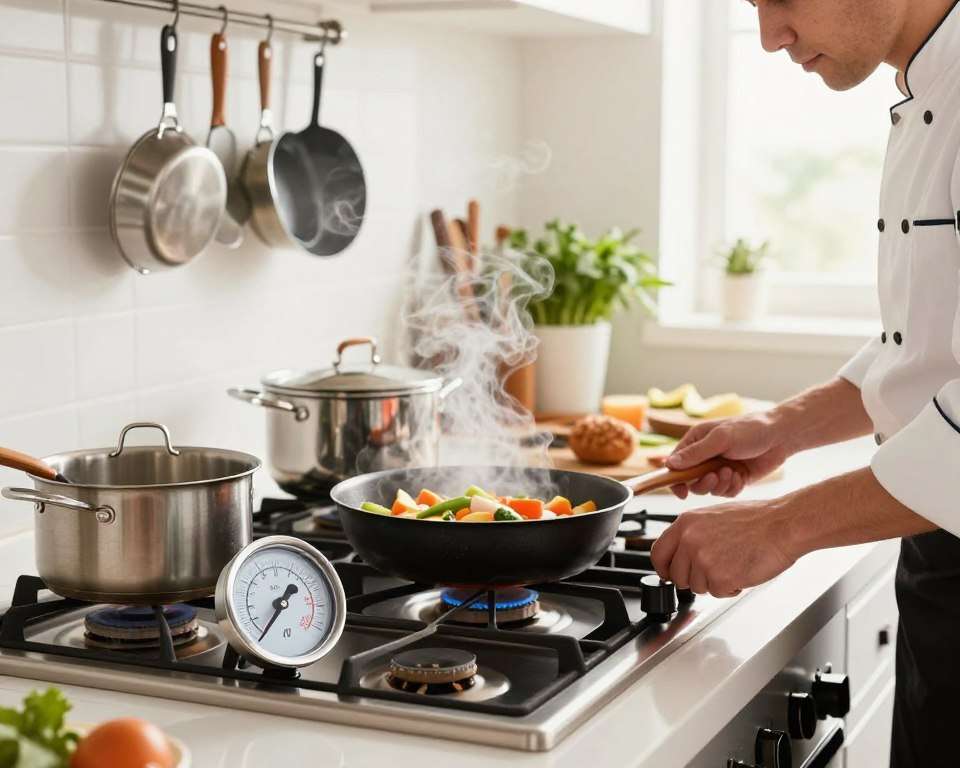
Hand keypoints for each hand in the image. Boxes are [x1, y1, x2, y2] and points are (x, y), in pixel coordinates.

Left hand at [650, 498, 796, 596]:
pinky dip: (730, 588)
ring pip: (697, 587)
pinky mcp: (719, 576)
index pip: (658, 553)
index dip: (664, 568)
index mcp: (686, 523)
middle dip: (694, 578)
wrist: (782, 525)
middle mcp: (689, 540)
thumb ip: (692, 535)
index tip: (669, 574)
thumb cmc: (756, 520)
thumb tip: (680, 554)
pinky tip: (742, 571)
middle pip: (677, 576)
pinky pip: (717, 593)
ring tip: (733, 564)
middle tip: (715, 570)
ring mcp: (703, 559)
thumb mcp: (713, 517)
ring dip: (714, 583)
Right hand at [666, 413, 791, 498]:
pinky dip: (732, 487)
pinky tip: (741, 475)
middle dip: (702, 482)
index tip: (681, 491)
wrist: (781, 436)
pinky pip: (725, 492)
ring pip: (708, 489)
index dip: (674, 479)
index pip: (675, 463)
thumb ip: (695, 453)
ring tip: (732, 472)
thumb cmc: (750, 429)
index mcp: (696, 441)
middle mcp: (705, 456)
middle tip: (714, 476)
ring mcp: (719, 468)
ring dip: (719, 484)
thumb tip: (669, 464)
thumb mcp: (720, 439)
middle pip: (690, 480)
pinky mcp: (733, 478)